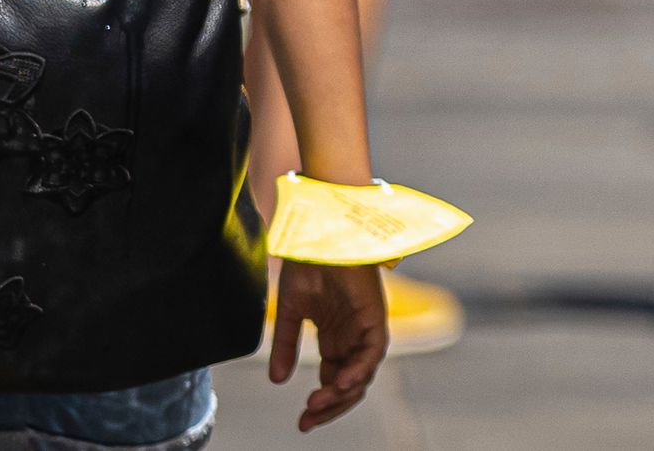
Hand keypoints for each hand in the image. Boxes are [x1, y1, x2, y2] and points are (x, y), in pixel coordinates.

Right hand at [269, 258, 386, 427]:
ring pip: (363, 373)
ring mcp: (366, 325)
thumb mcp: (291, 311)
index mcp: (335, 336)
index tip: (302, 421)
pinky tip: (341, 383)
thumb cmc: (309, 263)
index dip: (321, 402)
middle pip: (350, 383)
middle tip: (307, 421)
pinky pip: (373, 351)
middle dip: (331, 406)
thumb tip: (277, 381)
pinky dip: (360, 370)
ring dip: (343, 393)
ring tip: (318, 402)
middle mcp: (353, 335)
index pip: (333, 378)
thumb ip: (285, 344)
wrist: (321, 233)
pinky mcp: (375, 314)